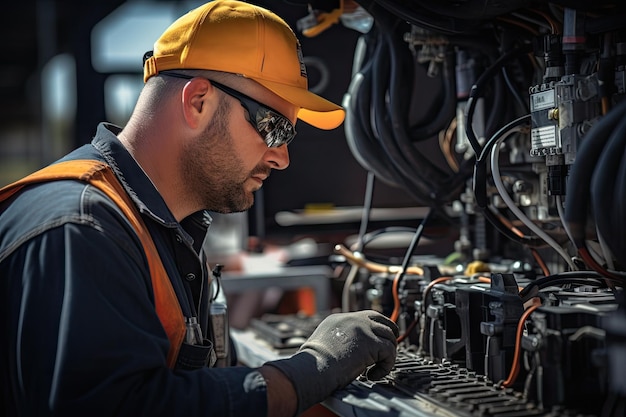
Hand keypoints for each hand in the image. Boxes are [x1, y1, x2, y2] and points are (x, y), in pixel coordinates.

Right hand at [266, 310, 398, 413]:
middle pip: (383, 321)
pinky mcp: (372, 343)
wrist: (314, 367)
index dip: (375, 329)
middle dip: (390, 335)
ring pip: (389, 337)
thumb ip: (337, 340)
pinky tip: (373, 374)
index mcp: (341, 319)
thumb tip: (346, 351)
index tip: (378, 341)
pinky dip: (385, 366)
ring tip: (376, 368)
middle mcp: (354, 320)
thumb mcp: (323, 342)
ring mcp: (364, 329)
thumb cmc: (314, 363)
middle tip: (388, 351)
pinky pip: (390, 352)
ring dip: (387, 354)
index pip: (367, 317)